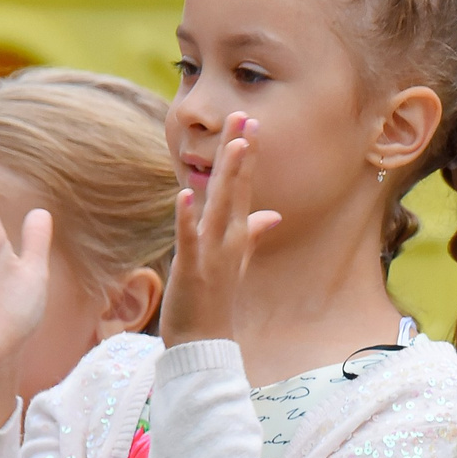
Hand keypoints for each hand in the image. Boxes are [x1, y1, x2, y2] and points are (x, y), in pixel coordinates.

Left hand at [158, 115, 281, 347]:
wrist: (205, 341)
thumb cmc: (216, 300)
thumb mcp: (236, 261)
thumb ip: (252, 233)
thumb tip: (271, 214)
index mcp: (236, 234)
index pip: (242, 186)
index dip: (245, 155)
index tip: (250, 123)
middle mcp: (229, 238)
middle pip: (235, 187)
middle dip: (240, 152)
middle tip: (245, 117)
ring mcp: (213, 252)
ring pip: (221, 206)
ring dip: (228, 174)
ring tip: (234, 144)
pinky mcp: (192, 267)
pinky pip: (190, 237)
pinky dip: (188, 216)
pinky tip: (185, 194)